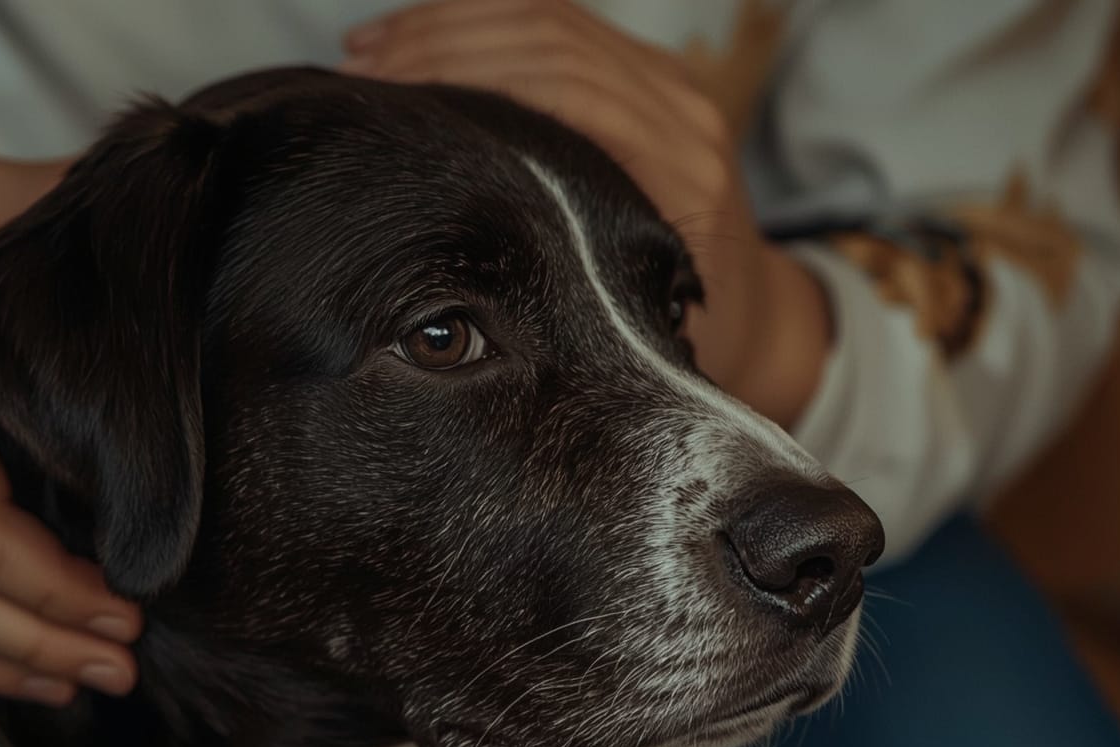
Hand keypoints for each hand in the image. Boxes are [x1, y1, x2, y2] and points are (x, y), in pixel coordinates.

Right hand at [342, 0, 830, 425]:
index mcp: (676, 178)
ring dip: (453, 24)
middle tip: (363, 76)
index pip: (564, 95)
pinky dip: (486, 22)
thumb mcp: (630, 339)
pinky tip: (422, 36)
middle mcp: (684, 120)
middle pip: (550, 43)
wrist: (756, 316)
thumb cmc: (679, 342)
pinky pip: (563, 23)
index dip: (468, 87)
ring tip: (373, 50)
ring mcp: (674, 90)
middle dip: (444, 46)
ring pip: (551, 19)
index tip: (391, 110)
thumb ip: (567, 310)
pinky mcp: (654, 76)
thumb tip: (452, 309)